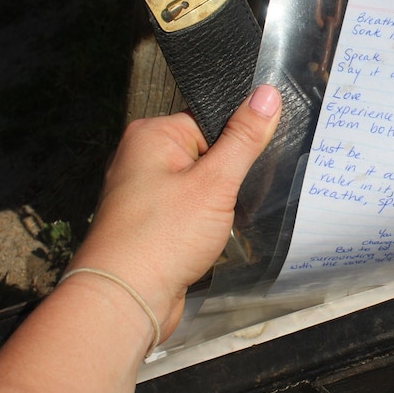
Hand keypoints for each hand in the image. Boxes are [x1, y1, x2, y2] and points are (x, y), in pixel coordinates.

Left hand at [67, 84, 281, 341]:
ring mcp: (142, 193)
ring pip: (198, 186)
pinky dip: (202, 223)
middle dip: (227, 179)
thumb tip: (268, 92)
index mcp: (151, 134)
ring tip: (219, 224)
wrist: (125, 300)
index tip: (252, 169)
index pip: (209, 122)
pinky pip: (186, 211)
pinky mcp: (148, 223)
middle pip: (205, 154)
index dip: (235, 146)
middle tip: (235, 201)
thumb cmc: (165, 235)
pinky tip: (208, 240)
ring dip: (217, 205)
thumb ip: (243, 138)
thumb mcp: (215, 183)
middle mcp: (141, 158)